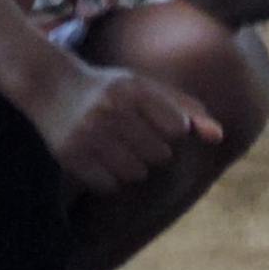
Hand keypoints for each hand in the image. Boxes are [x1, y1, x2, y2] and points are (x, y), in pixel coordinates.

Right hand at [29, 62, 222, 194]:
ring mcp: (88, 134)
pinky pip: (110, 185)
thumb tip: (219, 137)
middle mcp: (110, 110)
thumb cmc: (109, 88)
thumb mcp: (146, 87)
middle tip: (130, 132)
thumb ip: (186, 109)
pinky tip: (98, 156)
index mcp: (133, 89)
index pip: (178, 129)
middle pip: (160, 155)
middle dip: (152, 148)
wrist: (49, 84)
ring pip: (136, 173)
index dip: (172, 129)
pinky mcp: (70, 156)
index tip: (155, 119)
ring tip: (116, 145)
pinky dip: (109, 177)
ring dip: (132, 165)